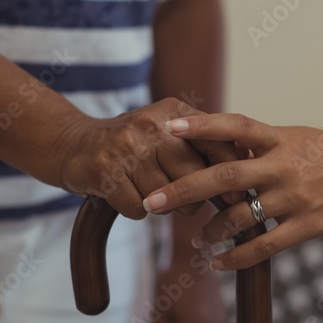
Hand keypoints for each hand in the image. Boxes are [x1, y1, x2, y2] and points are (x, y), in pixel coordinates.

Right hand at [56, 98, 235, 219]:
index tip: (237, 196)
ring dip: (164, 207)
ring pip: (166, 196)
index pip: (216, 142)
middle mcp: (150, 124)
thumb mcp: (167, 130)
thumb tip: (249, 162)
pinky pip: (138, 208)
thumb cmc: (132, 144)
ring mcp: (126, 146)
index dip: (230, 172)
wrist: (73, 144)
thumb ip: (204, 141)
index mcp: (173, 111)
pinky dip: (136, 210)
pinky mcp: (104, 171)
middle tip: (187, 203)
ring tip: (152, 196)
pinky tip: (128, 196)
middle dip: (194, 198)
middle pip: (193, 176)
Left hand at [143, 114, 322, 268]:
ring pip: (240, 215)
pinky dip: (237, 257)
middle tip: (153, 202)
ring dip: (211, 230)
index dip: (202, 126)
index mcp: (280, 139)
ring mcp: (295, 197)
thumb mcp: (297, 138)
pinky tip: (218, 263)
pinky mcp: (308, 225)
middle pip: (224, 175)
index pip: (234, 126)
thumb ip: (261, 143)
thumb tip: (220, 145)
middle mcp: (283, 165)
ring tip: (195, 241)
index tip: (169, 127)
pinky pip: (265, 245)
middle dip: (185, 190)